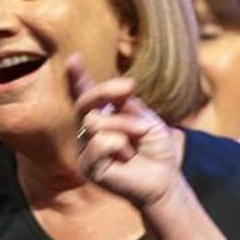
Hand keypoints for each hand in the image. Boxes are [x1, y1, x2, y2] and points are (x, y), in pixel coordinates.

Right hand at [66, 55, 188, 210]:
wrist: (165, 180)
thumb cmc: (156, 150)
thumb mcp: (146, 118)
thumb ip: (126, 104)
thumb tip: (117, 89)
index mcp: (103, 118)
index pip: (86, 96)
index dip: (77, 78)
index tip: (74, 58)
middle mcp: (89, 132)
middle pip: (85, 103)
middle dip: (106, 91)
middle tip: (130, 87)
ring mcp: (86, 150)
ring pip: (95, 122)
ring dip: (125, 127)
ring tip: (135, 145)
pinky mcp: (88, 167)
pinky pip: (99, 142)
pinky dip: (119, 145)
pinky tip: (126, 158)